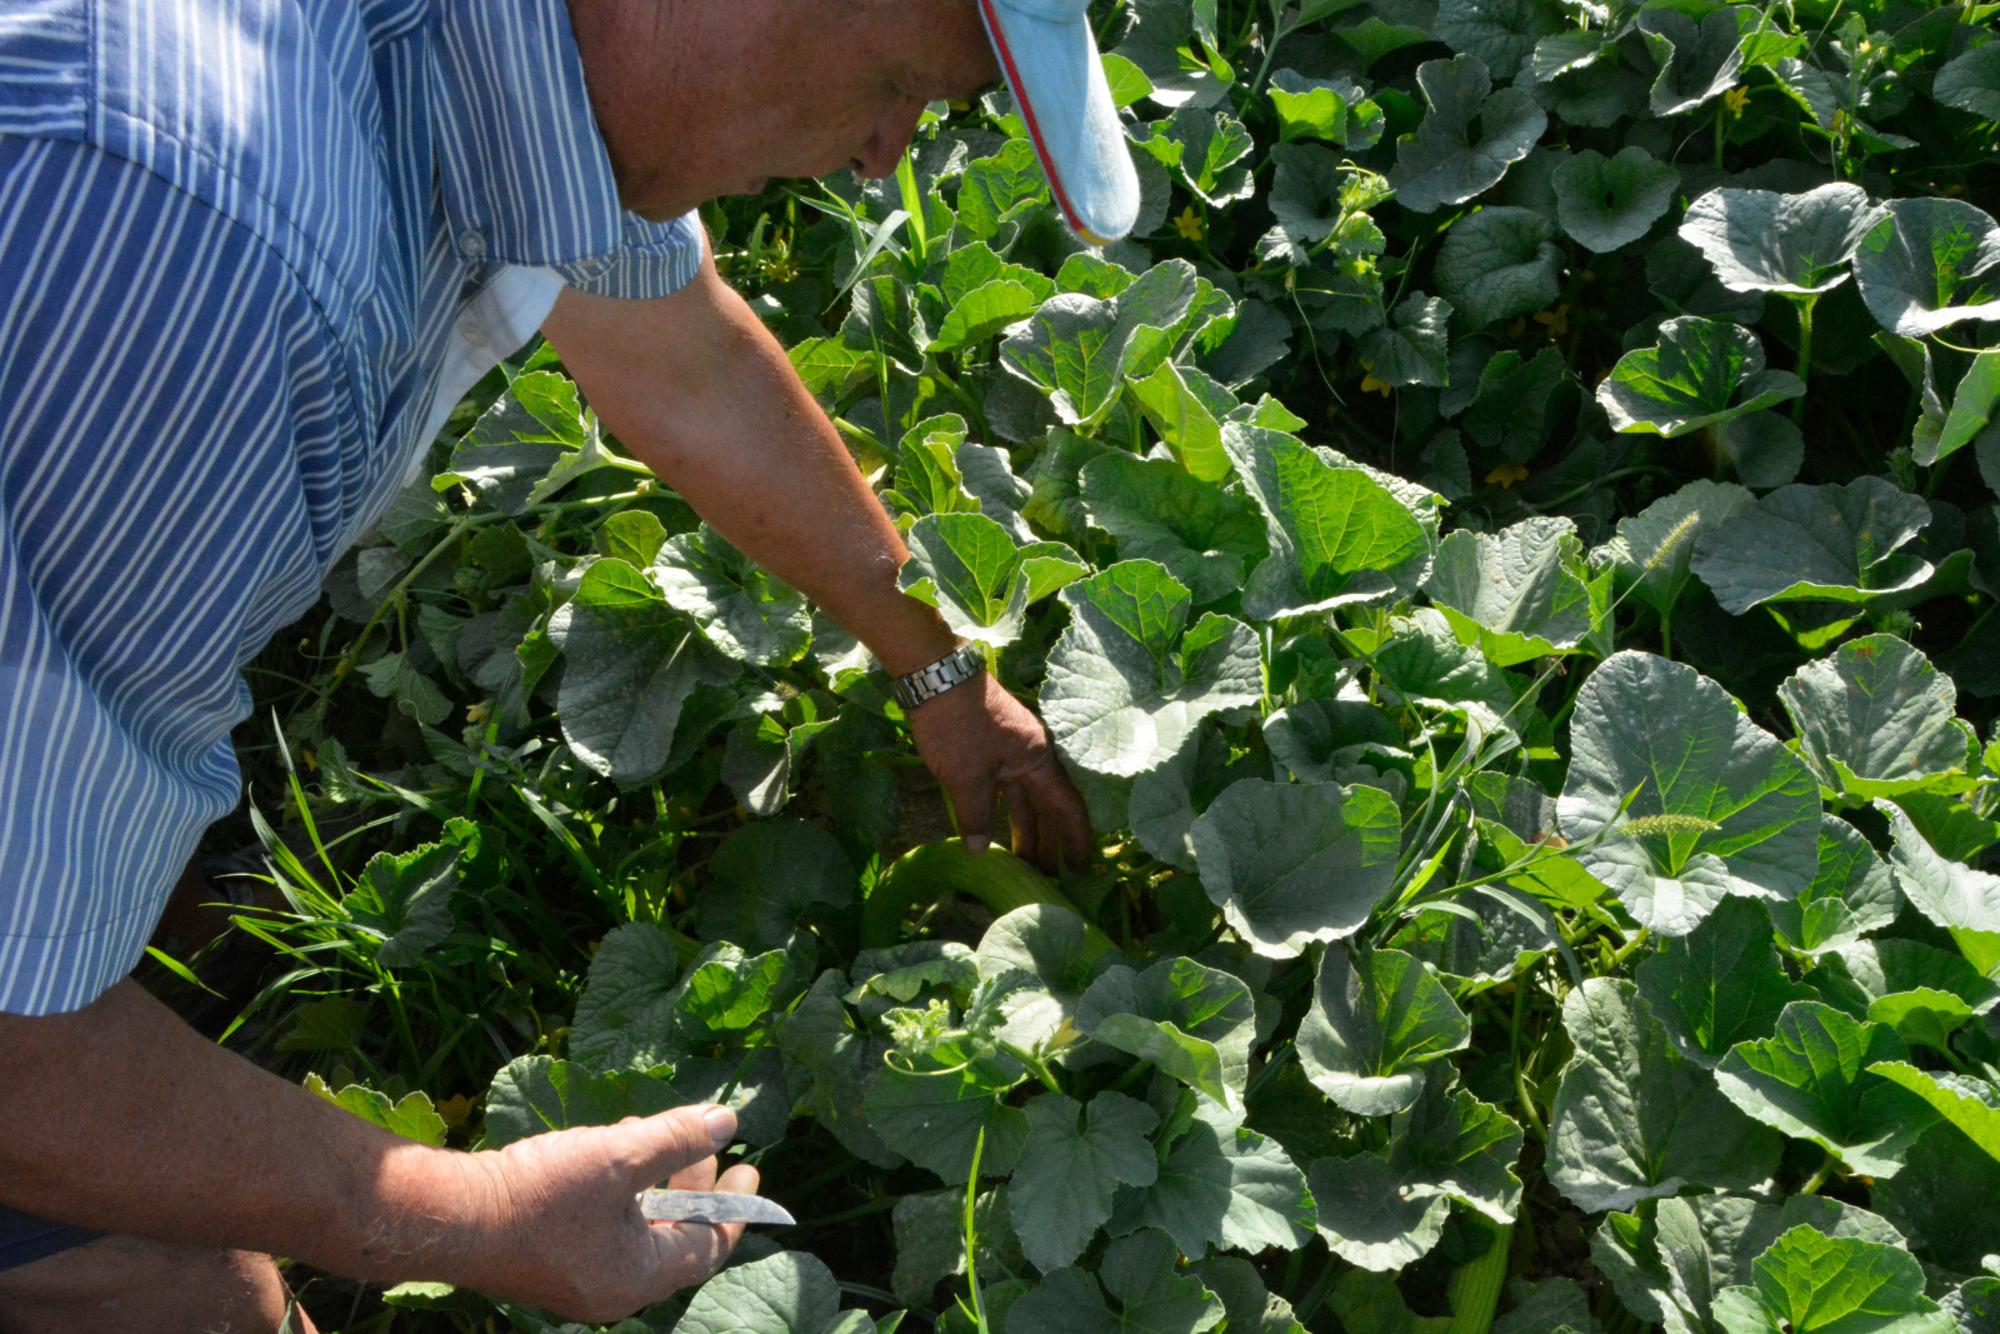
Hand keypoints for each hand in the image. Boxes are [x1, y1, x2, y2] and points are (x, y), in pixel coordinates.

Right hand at [453, 1104, 756, 1322]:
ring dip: (652, 1180)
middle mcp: (613, 1289)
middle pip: (673, 1238)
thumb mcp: (618, 1156)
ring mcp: (580, 1279)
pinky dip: (619, 1191)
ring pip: (637, 1228)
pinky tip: (608, 1148)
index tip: (749, 1169)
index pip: (706, 1248)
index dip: (733, 1207)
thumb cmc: (538, 1194)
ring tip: (650, 1131)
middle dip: (691, 1185)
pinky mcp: (553, 1262)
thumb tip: (727, 1121)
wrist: (448, 1217)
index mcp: (637, 1276)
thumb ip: (676, 1140)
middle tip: (704, 1142)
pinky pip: (605, 1229)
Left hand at [905, 671, 1093, 872]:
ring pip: (1022, 799)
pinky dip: (1000, 812)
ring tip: (1023, 864)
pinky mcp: (987, 749)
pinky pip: (1002, 789)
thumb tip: (979, 850)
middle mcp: (1031, 756)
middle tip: (1046, 880)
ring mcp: (1008, 751)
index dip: (1075, 840)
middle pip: (1046, 807)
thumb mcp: (966, 776)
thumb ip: (976, 815)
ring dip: (1024, 830)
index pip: (1067, 807)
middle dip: (1047, 843)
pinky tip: (993, 833)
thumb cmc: (957, 724)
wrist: (933, 674)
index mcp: (1038, 760)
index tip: (1080, 870)